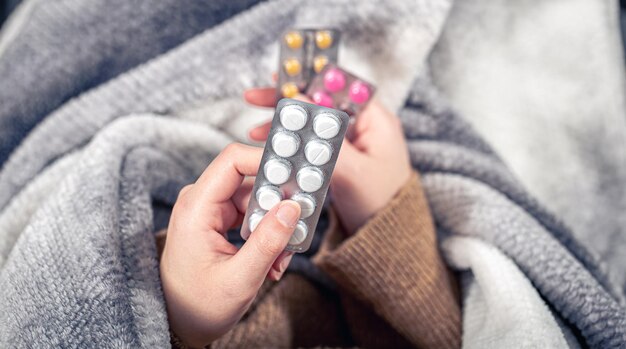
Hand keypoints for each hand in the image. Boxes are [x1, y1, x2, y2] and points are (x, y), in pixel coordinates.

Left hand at [160, 143, 300, 347]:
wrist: (178, 324)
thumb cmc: (198, 306)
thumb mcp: (239, 279)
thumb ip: (268, 242)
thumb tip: (293, 207)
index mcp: (196, 208)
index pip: (233, 160)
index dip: (267, 160)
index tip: (297, 176)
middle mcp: (201, 202)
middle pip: (252, 182)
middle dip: (278, 208)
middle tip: (295, 235)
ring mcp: (210, 211)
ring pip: (257, 201)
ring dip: (275, 228)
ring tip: (278, 261)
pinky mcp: (219, 221)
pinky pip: (252, 216)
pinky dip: (267, 235)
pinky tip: (271, 261)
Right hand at [245, 88, 411, 233]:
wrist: (386, 236)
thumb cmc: (379, 203)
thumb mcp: (351, 170)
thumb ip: (326, 136)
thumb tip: (302, 104)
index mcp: (375, 121)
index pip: (338, 88)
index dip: (307, 80)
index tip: (279, 80)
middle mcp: (364, 126)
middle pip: (321, 101)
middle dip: (288, 101)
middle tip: (254, 99)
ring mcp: (352, 142)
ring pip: (313, 122)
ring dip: (286, 125)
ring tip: (255, 131)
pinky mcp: (343, 157)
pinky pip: (314, 142)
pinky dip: (294, 143)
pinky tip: (273, 149)